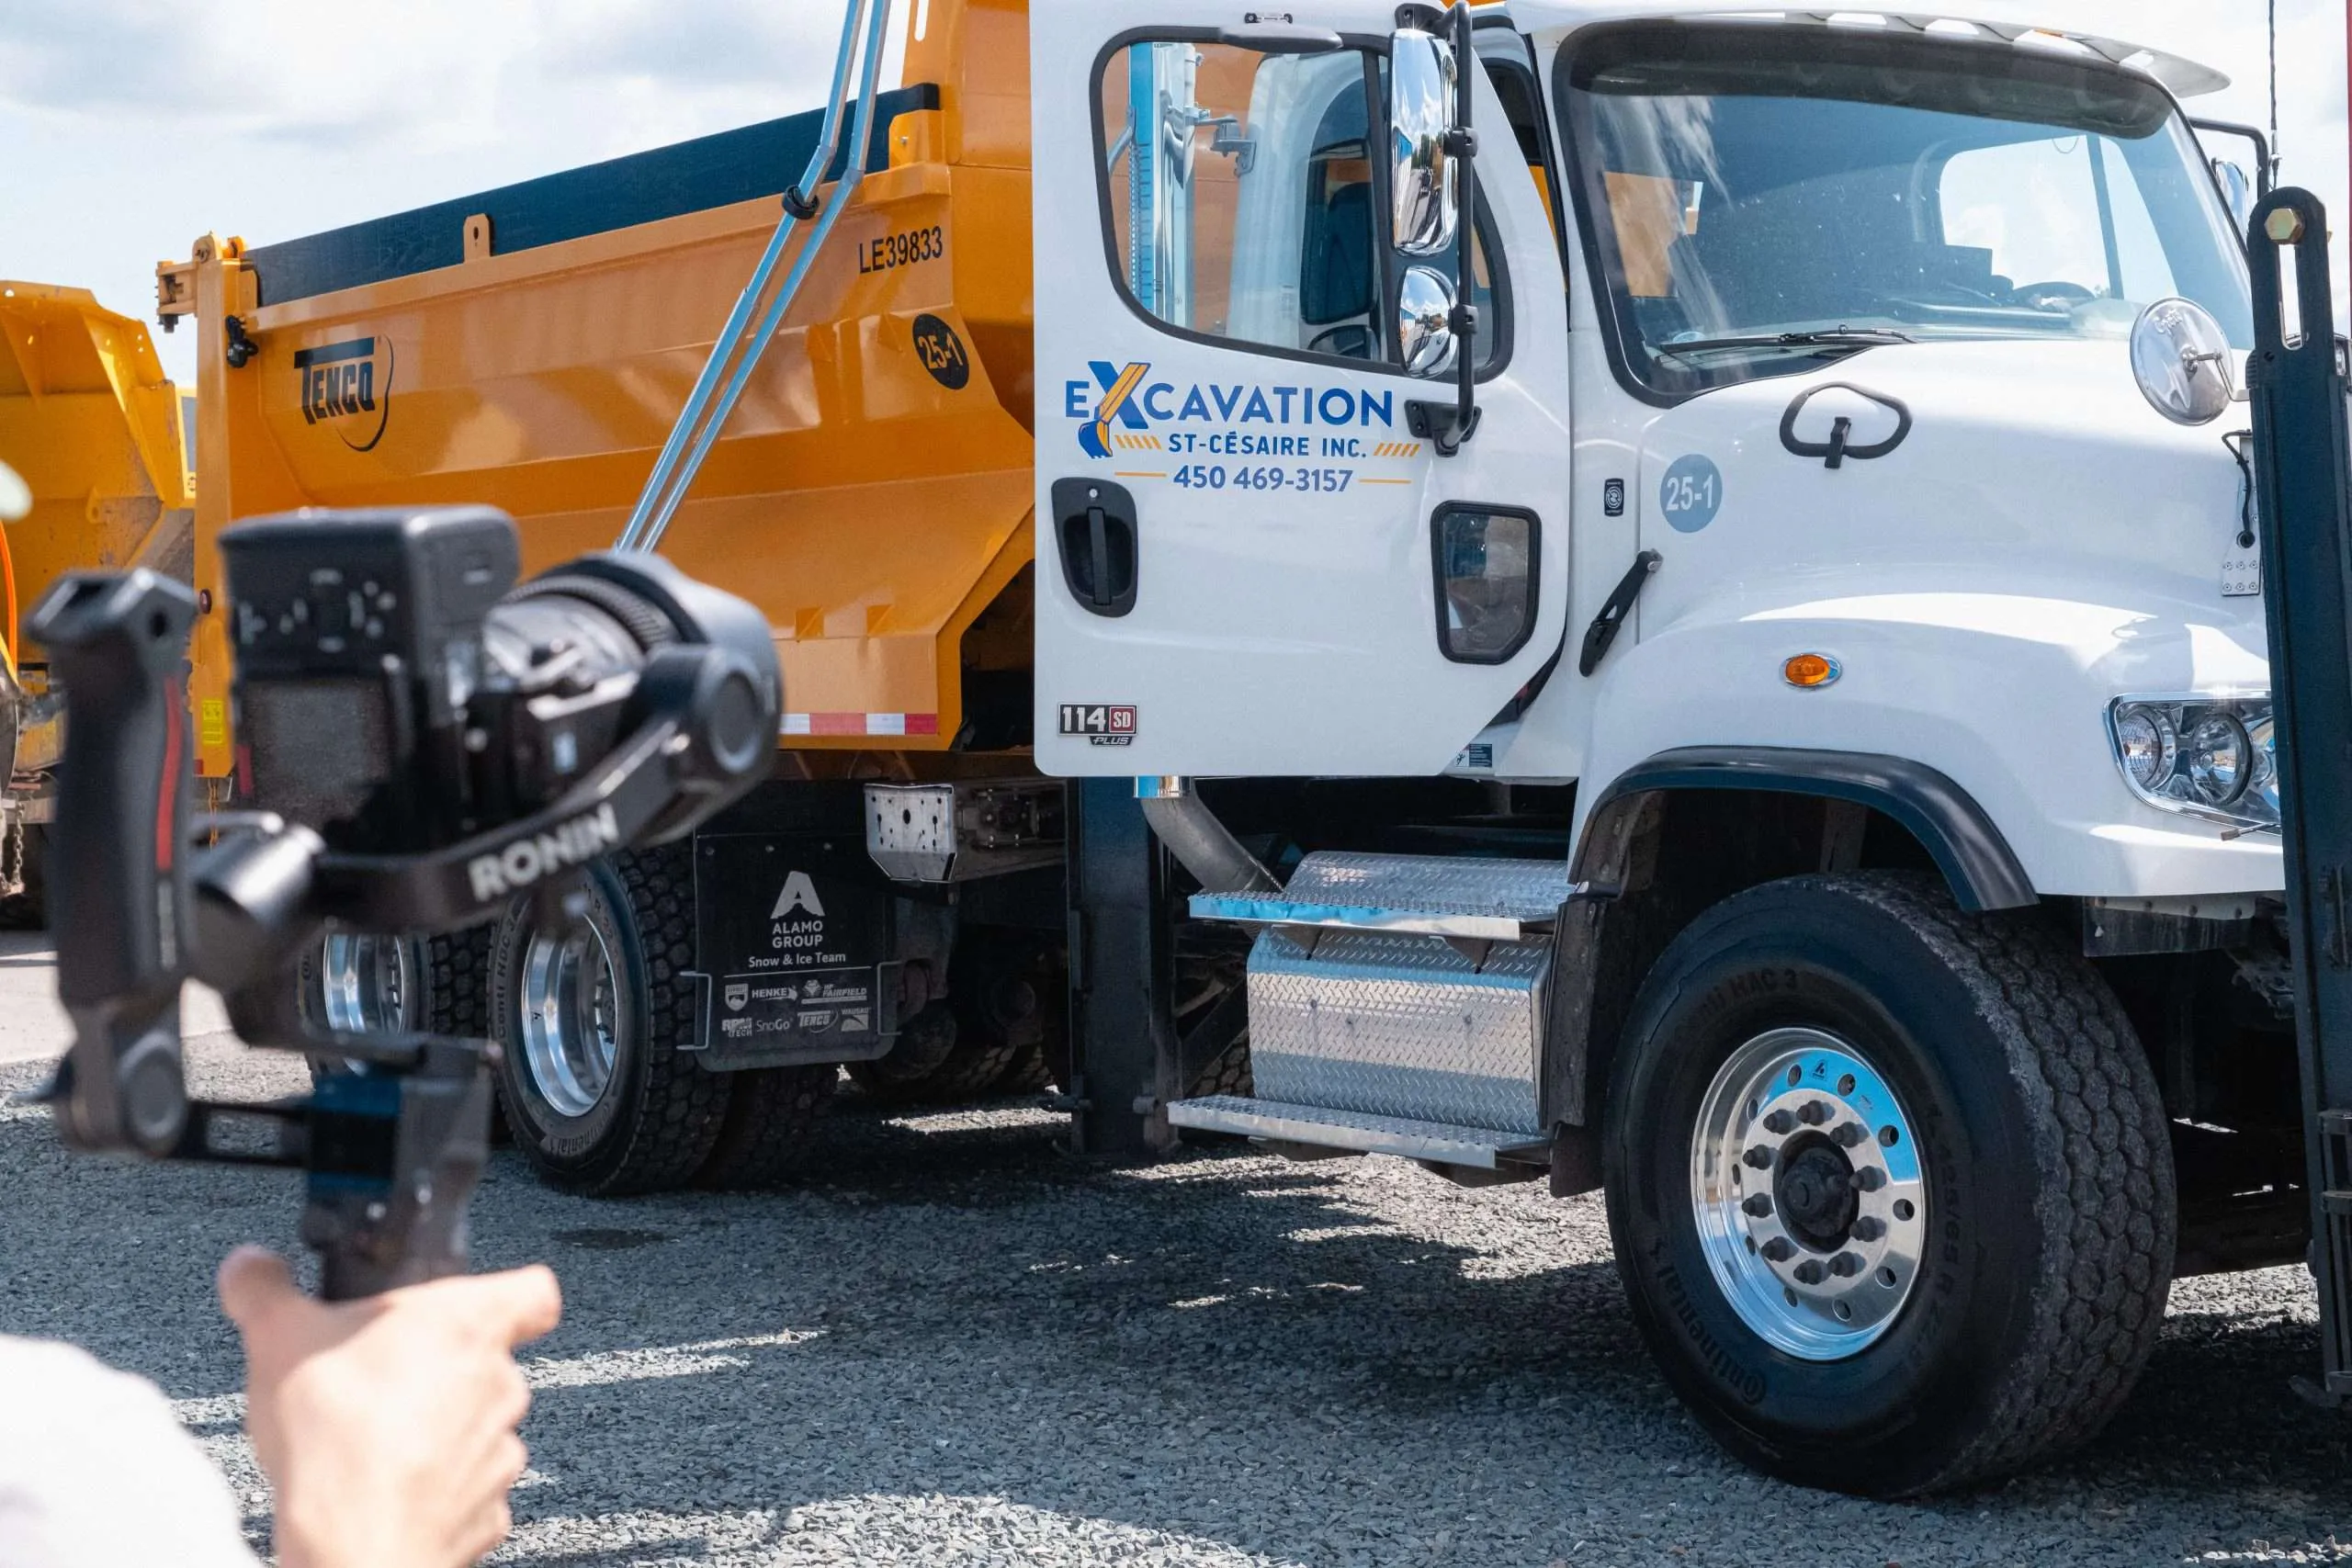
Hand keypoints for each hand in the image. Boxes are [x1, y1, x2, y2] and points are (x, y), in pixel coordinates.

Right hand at [217, 1247, 562, 1567]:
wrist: (352, 1539)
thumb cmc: (339, 1434)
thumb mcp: (280, 1336)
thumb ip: (266, 1289)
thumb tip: (250, 1267)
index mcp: (471, 1324)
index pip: (533, 1290)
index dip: (510, 1292)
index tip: (477, 1302)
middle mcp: (502, 1384)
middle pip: (491, 1363)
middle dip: (442, 1372)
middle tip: (385, 1383)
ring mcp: (500, 1453)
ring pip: (479, 1429)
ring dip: (439, 1434)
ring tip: (377, 1442)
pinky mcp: (487, 1513)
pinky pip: (468, 1492)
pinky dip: (435, 1491)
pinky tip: (387, 1489)